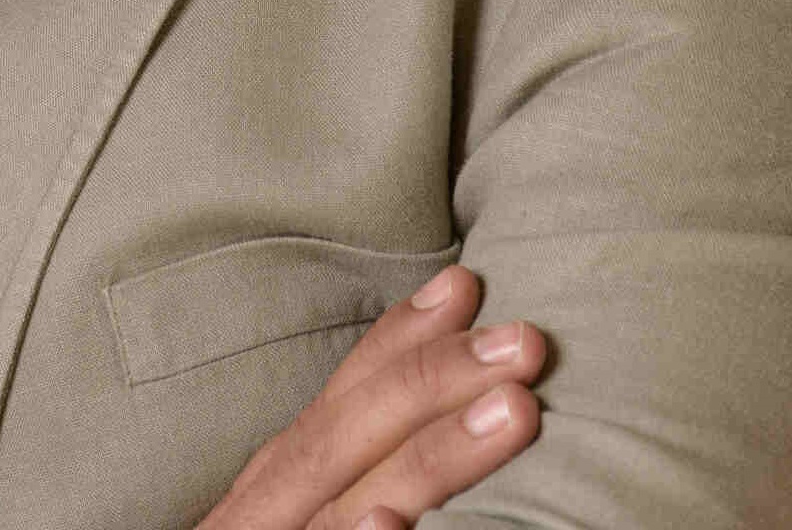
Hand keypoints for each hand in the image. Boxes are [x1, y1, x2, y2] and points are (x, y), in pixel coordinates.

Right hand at [191, 264, 544, 529]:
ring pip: (347, 508)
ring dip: (430, 459)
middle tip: (526, 342)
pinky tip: (390, 526)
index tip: (464, 285)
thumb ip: (341, 461)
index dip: (397, 338)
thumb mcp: (292, 506)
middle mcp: (266, 514)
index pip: (338, 400)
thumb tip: (433, 417)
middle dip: (435, 379)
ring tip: (512, 412)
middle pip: (345, 438)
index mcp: (276, 485)